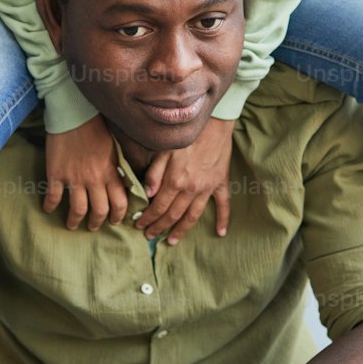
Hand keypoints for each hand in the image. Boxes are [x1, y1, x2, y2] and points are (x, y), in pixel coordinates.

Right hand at [43, 115, 129, 230]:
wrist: (74, 113)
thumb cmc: (96, 128)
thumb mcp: (114, 148)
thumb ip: (118, 168)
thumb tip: (126, 185)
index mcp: (110, 172)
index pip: (120, 202)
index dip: (118, 216)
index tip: (115, 221)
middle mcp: (94, 179)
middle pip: (99, 211)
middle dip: (96, 223)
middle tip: (93, 227)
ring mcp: (74, 178)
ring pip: (77, 209)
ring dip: (75, 221)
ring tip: (72, 225)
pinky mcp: (56, 173)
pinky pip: (53, 197)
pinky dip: (50, 206)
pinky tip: (47, 209)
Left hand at [134, 116, 234, 243]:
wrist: (214, 122)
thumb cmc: (187, 134)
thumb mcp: (165, 150)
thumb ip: (155, 173)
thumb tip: (147, 193)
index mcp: (175, 180)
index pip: (158, 206)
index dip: (148, 217)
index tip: (139, 224)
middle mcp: (191, 189)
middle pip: (173, 215)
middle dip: (159, 227)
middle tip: (149, 236)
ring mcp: (207, 188)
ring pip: (193, 216)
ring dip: (181, 230)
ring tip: (172, 241)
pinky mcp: (220, 183)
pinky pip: (223, 205)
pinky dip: (223, 219)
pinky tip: (221, 233)